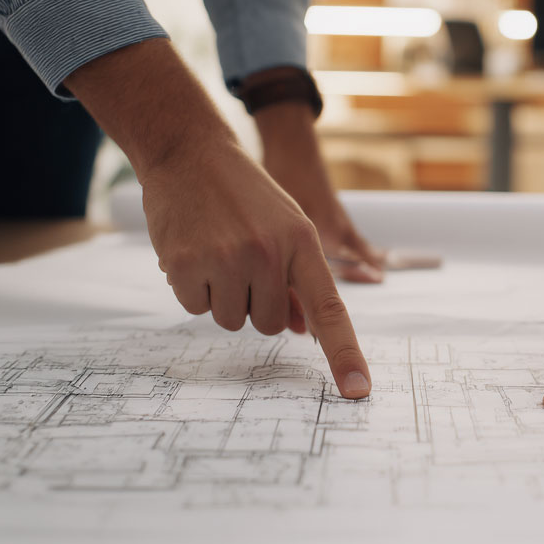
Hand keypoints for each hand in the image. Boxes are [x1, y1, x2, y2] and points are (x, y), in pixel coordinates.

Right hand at [64, 39, 370, 398]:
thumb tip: (299, 329)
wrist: (189, 152)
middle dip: (255, 304)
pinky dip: (192, 288)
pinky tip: (193, 251)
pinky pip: (195, 307)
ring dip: (222, 296)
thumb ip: (296, 276)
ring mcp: (226, 259)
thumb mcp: (285, 226)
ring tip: (217, 251)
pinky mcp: (186, 264)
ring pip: (230, 320)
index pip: (330, 310)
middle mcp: (268, 253)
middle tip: (241, 261)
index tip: (357, 391)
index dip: (344, 354)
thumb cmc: (245, 195)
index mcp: (302, 243)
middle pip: (268, 324)